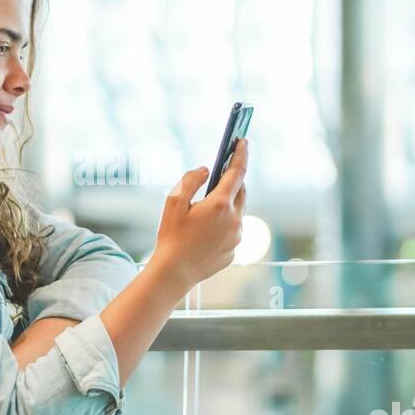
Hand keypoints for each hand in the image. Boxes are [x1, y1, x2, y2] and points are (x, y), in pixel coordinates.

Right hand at [149, 137, 247, 290]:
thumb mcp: (174, 202)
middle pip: (241, 191)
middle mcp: (235, 220)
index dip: (241, 154)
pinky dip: (224, 224)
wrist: (174, 272)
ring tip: (210, 204)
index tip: (243, 142)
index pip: (237, 172)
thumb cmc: (171, 236)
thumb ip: (191, 180)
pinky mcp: (234, 250)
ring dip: (228, 204)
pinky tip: (207, 229)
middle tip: (222, 174)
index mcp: (220, 204)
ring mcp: (237, 237)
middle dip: (233, 180)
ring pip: (238, 212)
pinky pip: (233, 230)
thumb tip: (206, 170)